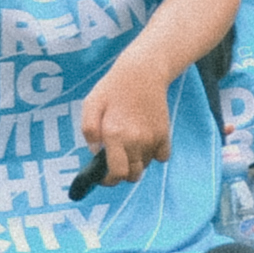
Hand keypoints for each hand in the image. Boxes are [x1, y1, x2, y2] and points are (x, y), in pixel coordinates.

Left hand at [76, 63, 175, 185]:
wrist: (142, 72)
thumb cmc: (113, 88)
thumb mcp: (91, 104)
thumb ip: (89, 130)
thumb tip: (95, 152)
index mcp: (115, 134)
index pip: (116, 174)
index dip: (108, 181)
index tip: (104, 177)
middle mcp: (136, 140)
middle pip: (133, 175)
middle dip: (122, 174)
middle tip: (115, 162)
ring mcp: (153, 138)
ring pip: (145, 166)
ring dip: (136, 163)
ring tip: (128, 146)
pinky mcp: (165, 134)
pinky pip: (161, 157)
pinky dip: (153, 155)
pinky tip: (144, 142)